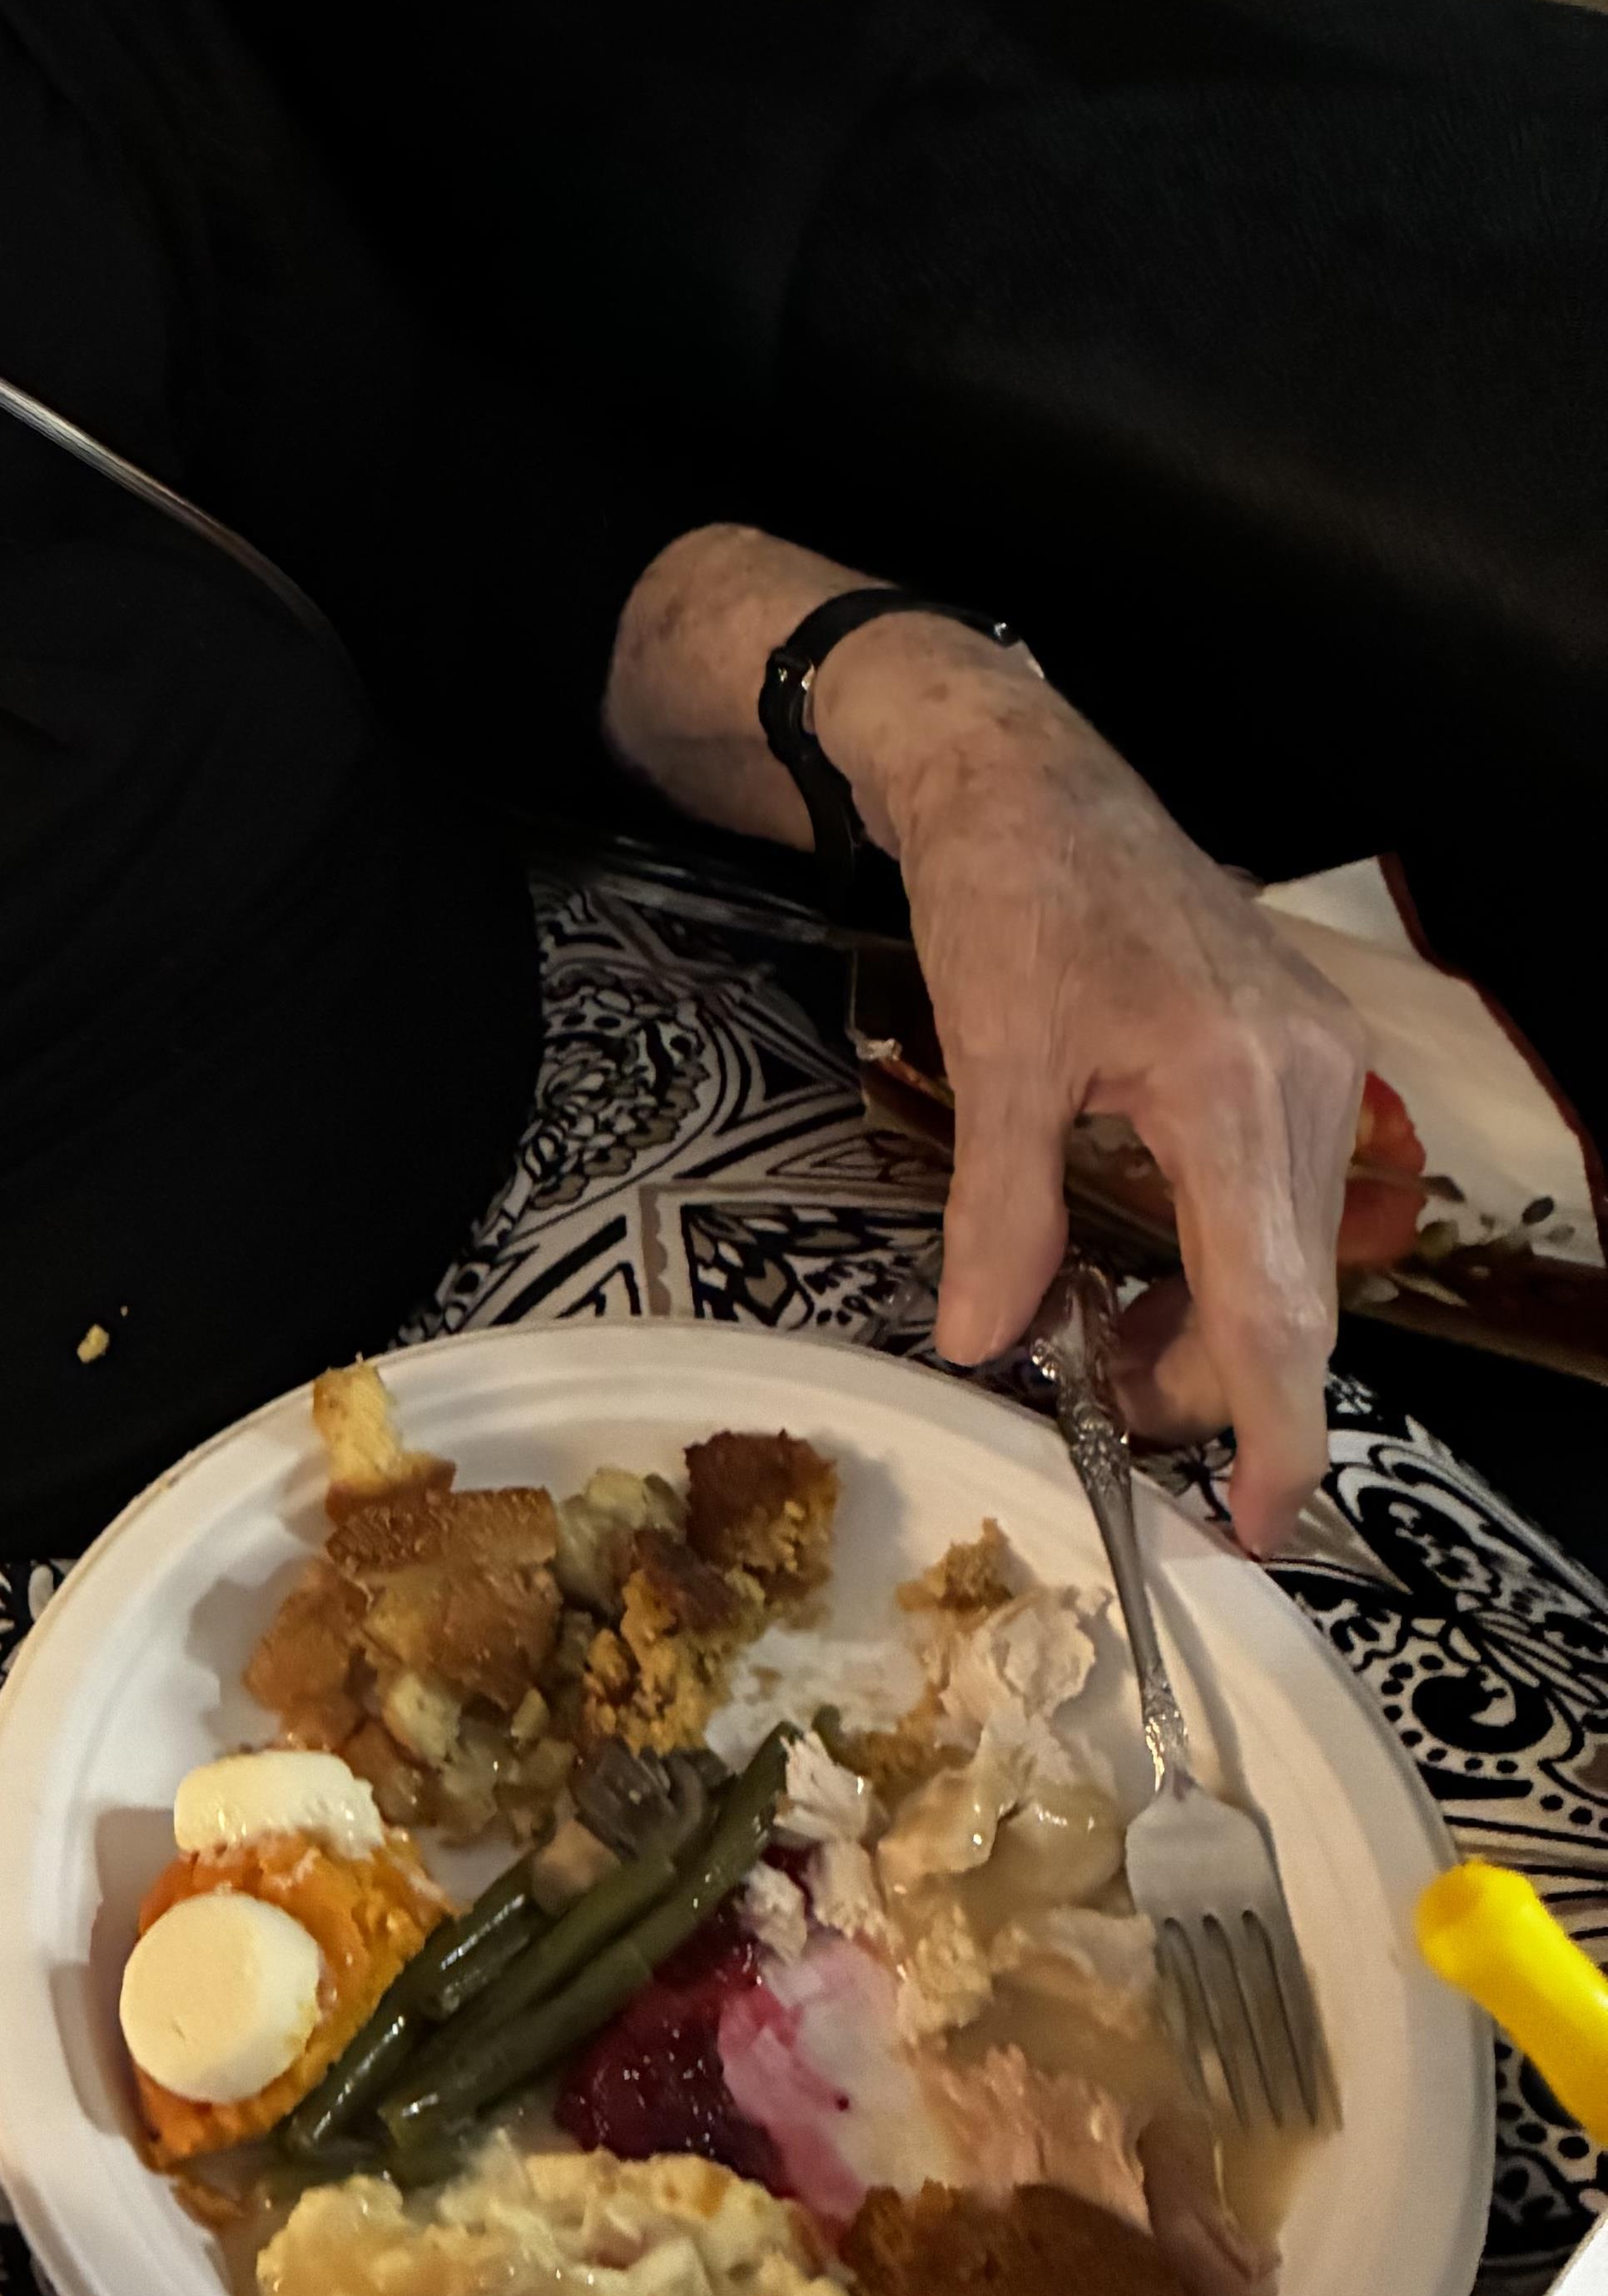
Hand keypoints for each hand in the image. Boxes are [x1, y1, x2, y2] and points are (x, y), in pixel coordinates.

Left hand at [835, 629, 1365, 1548]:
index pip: (1273, 1307)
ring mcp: (1314, 1062)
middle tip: (1107, 1418)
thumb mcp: (990, 1055)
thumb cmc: (1004, 892)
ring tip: (1104, 1347)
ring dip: (1208, 1321)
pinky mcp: (1296, 1049)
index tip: (1251, 1525)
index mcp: (1236, 1089)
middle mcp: (1308, 1081)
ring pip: (1286, 1252)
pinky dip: (1216, 1258)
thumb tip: (980, 1340)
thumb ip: (997, 1213)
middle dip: (1210, 1381)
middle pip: (1288, 1294)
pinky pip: (1275, 1197)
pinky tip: (1138, 1276)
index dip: (1264, 1430)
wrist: (1021, 770)